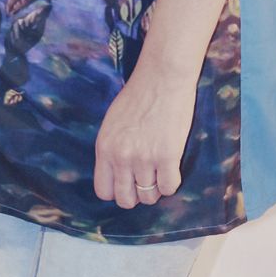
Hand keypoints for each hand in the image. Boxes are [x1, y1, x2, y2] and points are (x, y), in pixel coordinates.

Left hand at [93, 61, 198, 208]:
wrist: (162, 77)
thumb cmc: (138, 95)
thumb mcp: (112, 122)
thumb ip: (112, 149)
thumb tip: (117, 174)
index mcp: (104, 148)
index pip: (103, 191)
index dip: (117, 191)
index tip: (127, 184)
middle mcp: (121, 157)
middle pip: (126, 200)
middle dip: (137, 195)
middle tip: (146, 181)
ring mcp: (144, 158)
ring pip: (149, 196)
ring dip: (156, 188)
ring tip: (160, 170)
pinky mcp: (167, 156)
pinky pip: (169, 188)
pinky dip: (171, 182)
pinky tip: (171, 167)